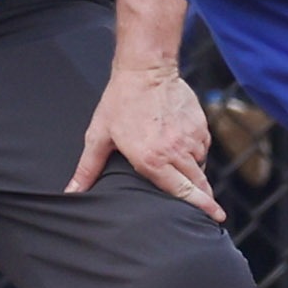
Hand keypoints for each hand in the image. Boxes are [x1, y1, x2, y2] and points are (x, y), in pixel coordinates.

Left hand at [67, 63, 223, 222]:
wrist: (146, 69)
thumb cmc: (121, 102)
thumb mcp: (99, 136)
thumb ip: (87, 169)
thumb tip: (72, 191)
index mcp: (152, 159)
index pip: (183, 192)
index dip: (201, 207)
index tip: (215, 217)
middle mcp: (176, 151)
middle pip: (198, 184)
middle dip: (205, 198)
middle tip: (210, 210)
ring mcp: (191, 137)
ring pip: (200, 165)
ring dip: (195, 173)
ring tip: (182, 171)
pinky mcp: (200, 125)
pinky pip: (203, 147)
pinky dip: (196, 152)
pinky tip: (183, 148)